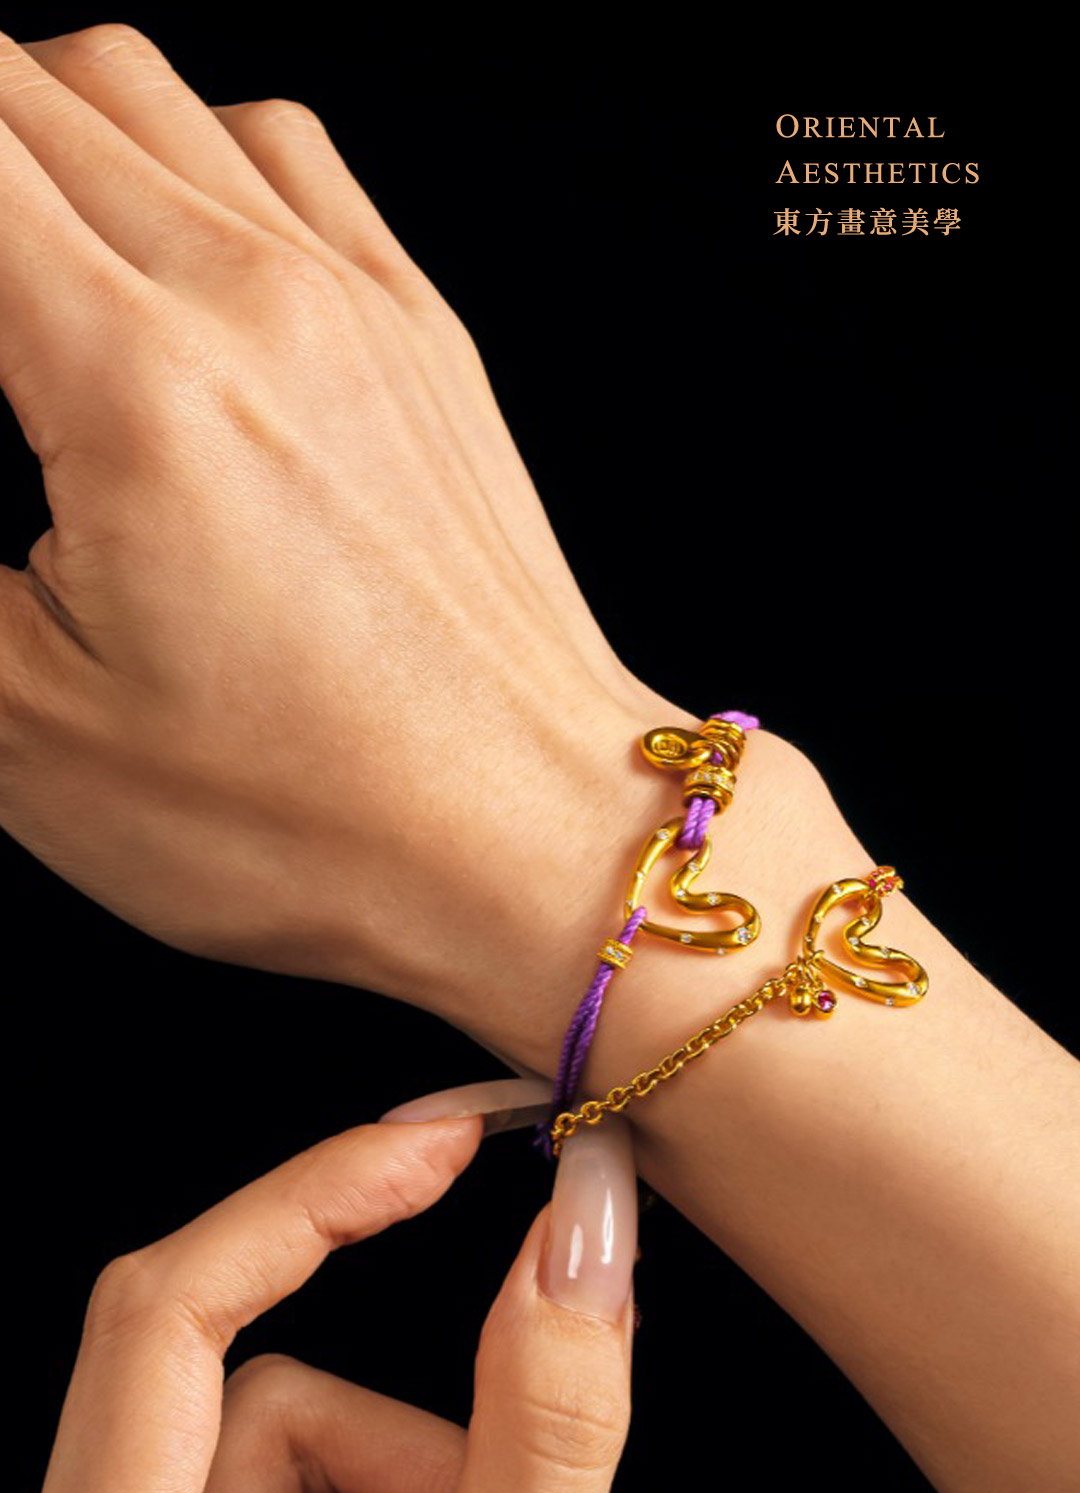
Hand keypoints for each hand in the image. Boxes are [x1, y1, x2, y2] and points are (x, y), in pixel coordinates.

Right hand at [0, 27, 651, 1019]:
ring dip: (39, 123)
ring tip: (3, 233)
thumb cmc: (312, 819)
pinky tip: (157, 227)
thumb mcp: (33, 731)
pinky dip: (183, 145)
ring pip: (147, 89)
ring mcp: (352, 300)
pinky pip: (280, 148)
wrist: (532, 841)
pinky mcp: (421, 333)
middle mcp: (250, 296)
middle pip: (27, 90)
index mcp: (133, 382)